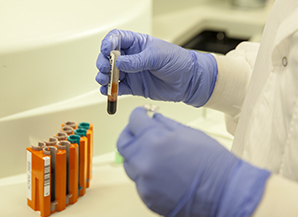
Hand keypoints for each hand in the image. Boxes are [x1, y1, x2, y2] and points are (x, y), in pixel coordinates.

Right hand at [96, 29, 217, 106]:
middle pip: (109, 57)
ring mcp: (132, 73)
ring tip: (105, 81)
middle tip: (106, 69)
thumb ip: (138, 60)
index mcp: (138, 44)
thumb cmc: (178, 62)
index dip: (108, 43)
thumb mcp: (158, 56)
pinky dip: (111, 90)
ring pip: (111, 74)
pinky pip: (118, 88)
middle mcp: (132, 58)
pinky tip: (108, 91)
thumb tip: (119, 62)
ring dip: (105, 77)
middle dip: (104, 62)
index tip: (106, 51)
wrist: (188, 81)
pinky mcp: (134, 87)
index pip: (117, 39)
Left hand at [117, 107, 270, 216]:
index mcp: (155, 140)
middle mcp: (144, 161)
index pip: (134, 120)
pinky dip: (146, 174)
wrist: (225, 194)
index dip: (138, 115)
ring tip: (154, 155)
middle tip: (139, 133)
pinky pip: (139, 181)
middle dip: (130, 134)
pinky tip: (162, 173)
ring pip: (129, 163)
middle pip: (123, 143)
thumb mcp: (189, 133)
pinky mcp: (147, 198)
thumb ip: (165, 124)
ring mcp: (144, 182)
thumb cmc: (212, 162)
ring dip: (137, 155)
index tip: (141, 116)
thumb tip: (152, 118)